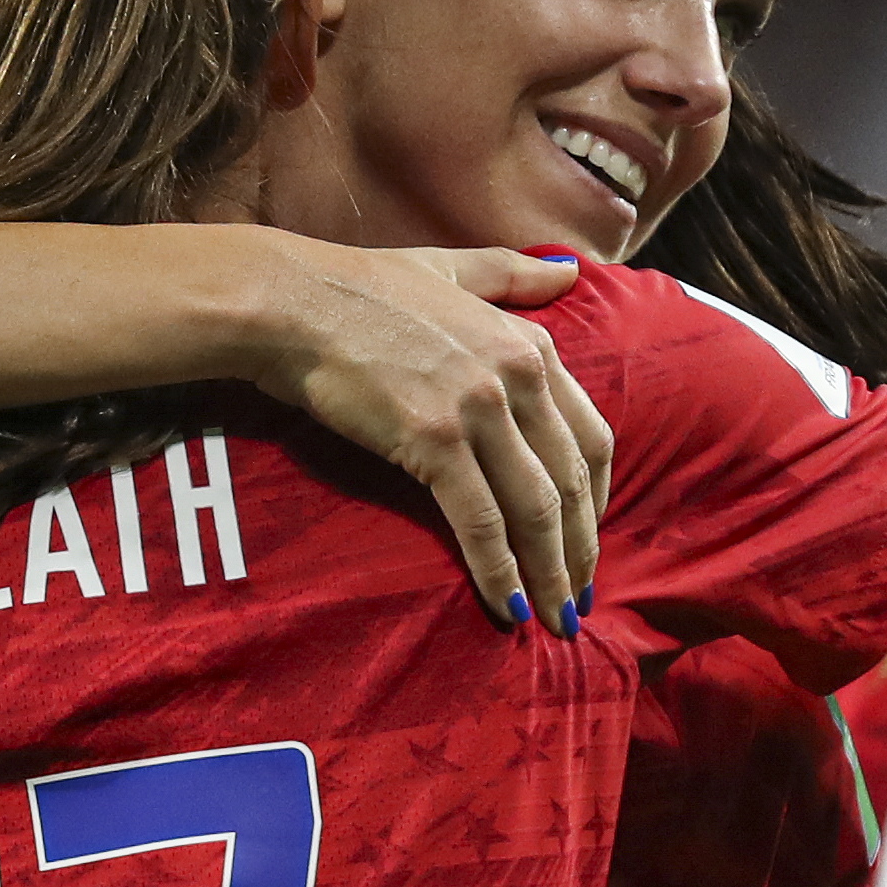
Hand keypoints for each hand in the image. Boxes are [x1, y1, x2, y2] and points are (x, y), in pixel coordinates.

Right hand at [244, 235, 610, 627]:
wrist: (290, 302)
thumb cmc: (361, 287)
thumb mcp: (451, 267)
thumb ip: (515, 275)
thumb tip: (571, 272)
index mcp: (530, 344)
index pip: (590, 437)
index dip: (597, 497)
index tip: (589, 536)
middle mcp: (517, 377)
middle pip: (571, 483)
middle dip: (582, 549)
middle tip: (582, 596)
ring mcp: (479, 410)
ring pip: (535, 510)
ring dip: (551, 573)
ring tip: (558, 619)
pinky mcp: (434, 443)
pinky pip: (481, 524)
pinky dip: (500, 572)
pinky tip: (508, 608)